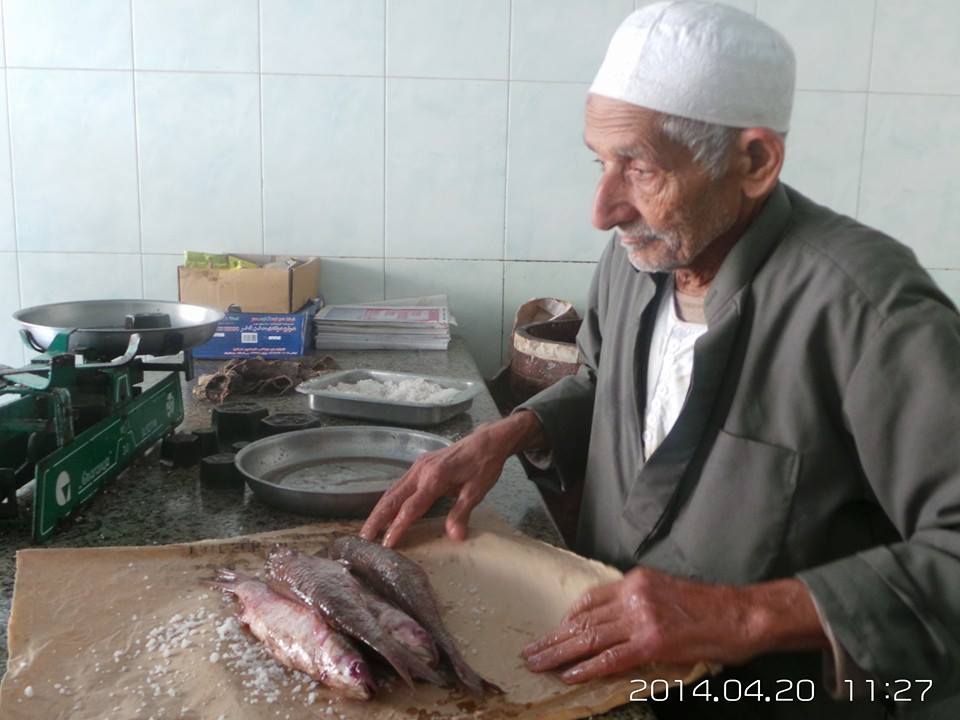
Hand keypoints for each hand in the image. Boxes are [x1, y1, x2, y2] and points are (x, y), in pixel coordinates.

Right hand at [360, 411, 545, 546]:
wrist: (488, 440)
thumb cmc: (484, 465)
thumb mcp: (477, 491)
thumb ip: (461, 513)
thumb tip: (454, 537)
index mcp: (435, 478)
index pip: (411, 508)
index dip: (397, 527)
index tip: (386, 545)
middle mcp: (421, 471)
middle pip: (392, 498)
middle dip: (376, 519)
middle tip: (362, 540)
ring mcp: (418, 466)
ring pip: (392, 491)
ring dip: (379, 511)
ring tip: (368, 530)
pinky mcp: (420, 465)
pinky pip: (400, 485)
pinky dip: (389, 501)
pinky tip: (385, 512)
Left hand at [521, 568, 826, 683]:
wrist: (742, 614)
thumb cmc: (710, 608)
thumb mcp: (666, 593)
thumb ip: (638, 604)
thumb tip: (613, 625)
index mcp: (635, 582)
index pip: (590, 600)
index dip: (567, 619)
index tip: (553, 632)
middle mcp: (633, 596)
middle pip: (583, 620)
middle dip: (553, 639)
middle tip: (530, 651)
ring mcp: (641, 619)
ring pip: (590, 638)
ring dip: (560, 654)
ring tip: (538, 664)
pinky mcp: (652, 642)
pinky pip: (611, 658)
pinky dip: (587, 668)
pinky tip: (568, 675)